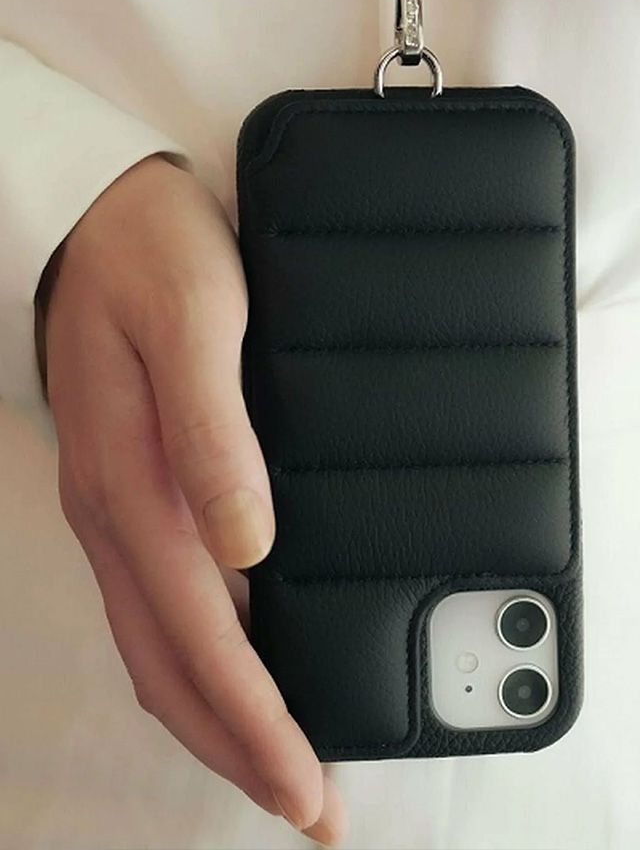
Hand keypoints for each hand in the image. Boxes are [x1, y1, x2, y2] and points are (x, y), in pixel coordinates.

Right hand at [40, 155, 345, 845]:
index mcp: (134, 486)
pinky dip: (195, 659)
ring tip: (272, 762)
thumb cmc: (151, 257)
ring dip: (215, 714)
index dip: (255, 720)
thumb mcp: (196, 323)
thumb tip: (250, 547)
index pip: (202, 636)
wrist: (97, 211)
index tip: (304, 786)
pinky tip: (232, 667)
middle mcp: (115, 514)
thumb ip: (216, 434)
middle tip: (304, 805)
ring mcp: (113, 506)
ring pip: (157, 645)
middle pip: (171, 665)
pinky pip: (154, 604)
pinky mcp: (125, 487)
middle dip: (237, 747)